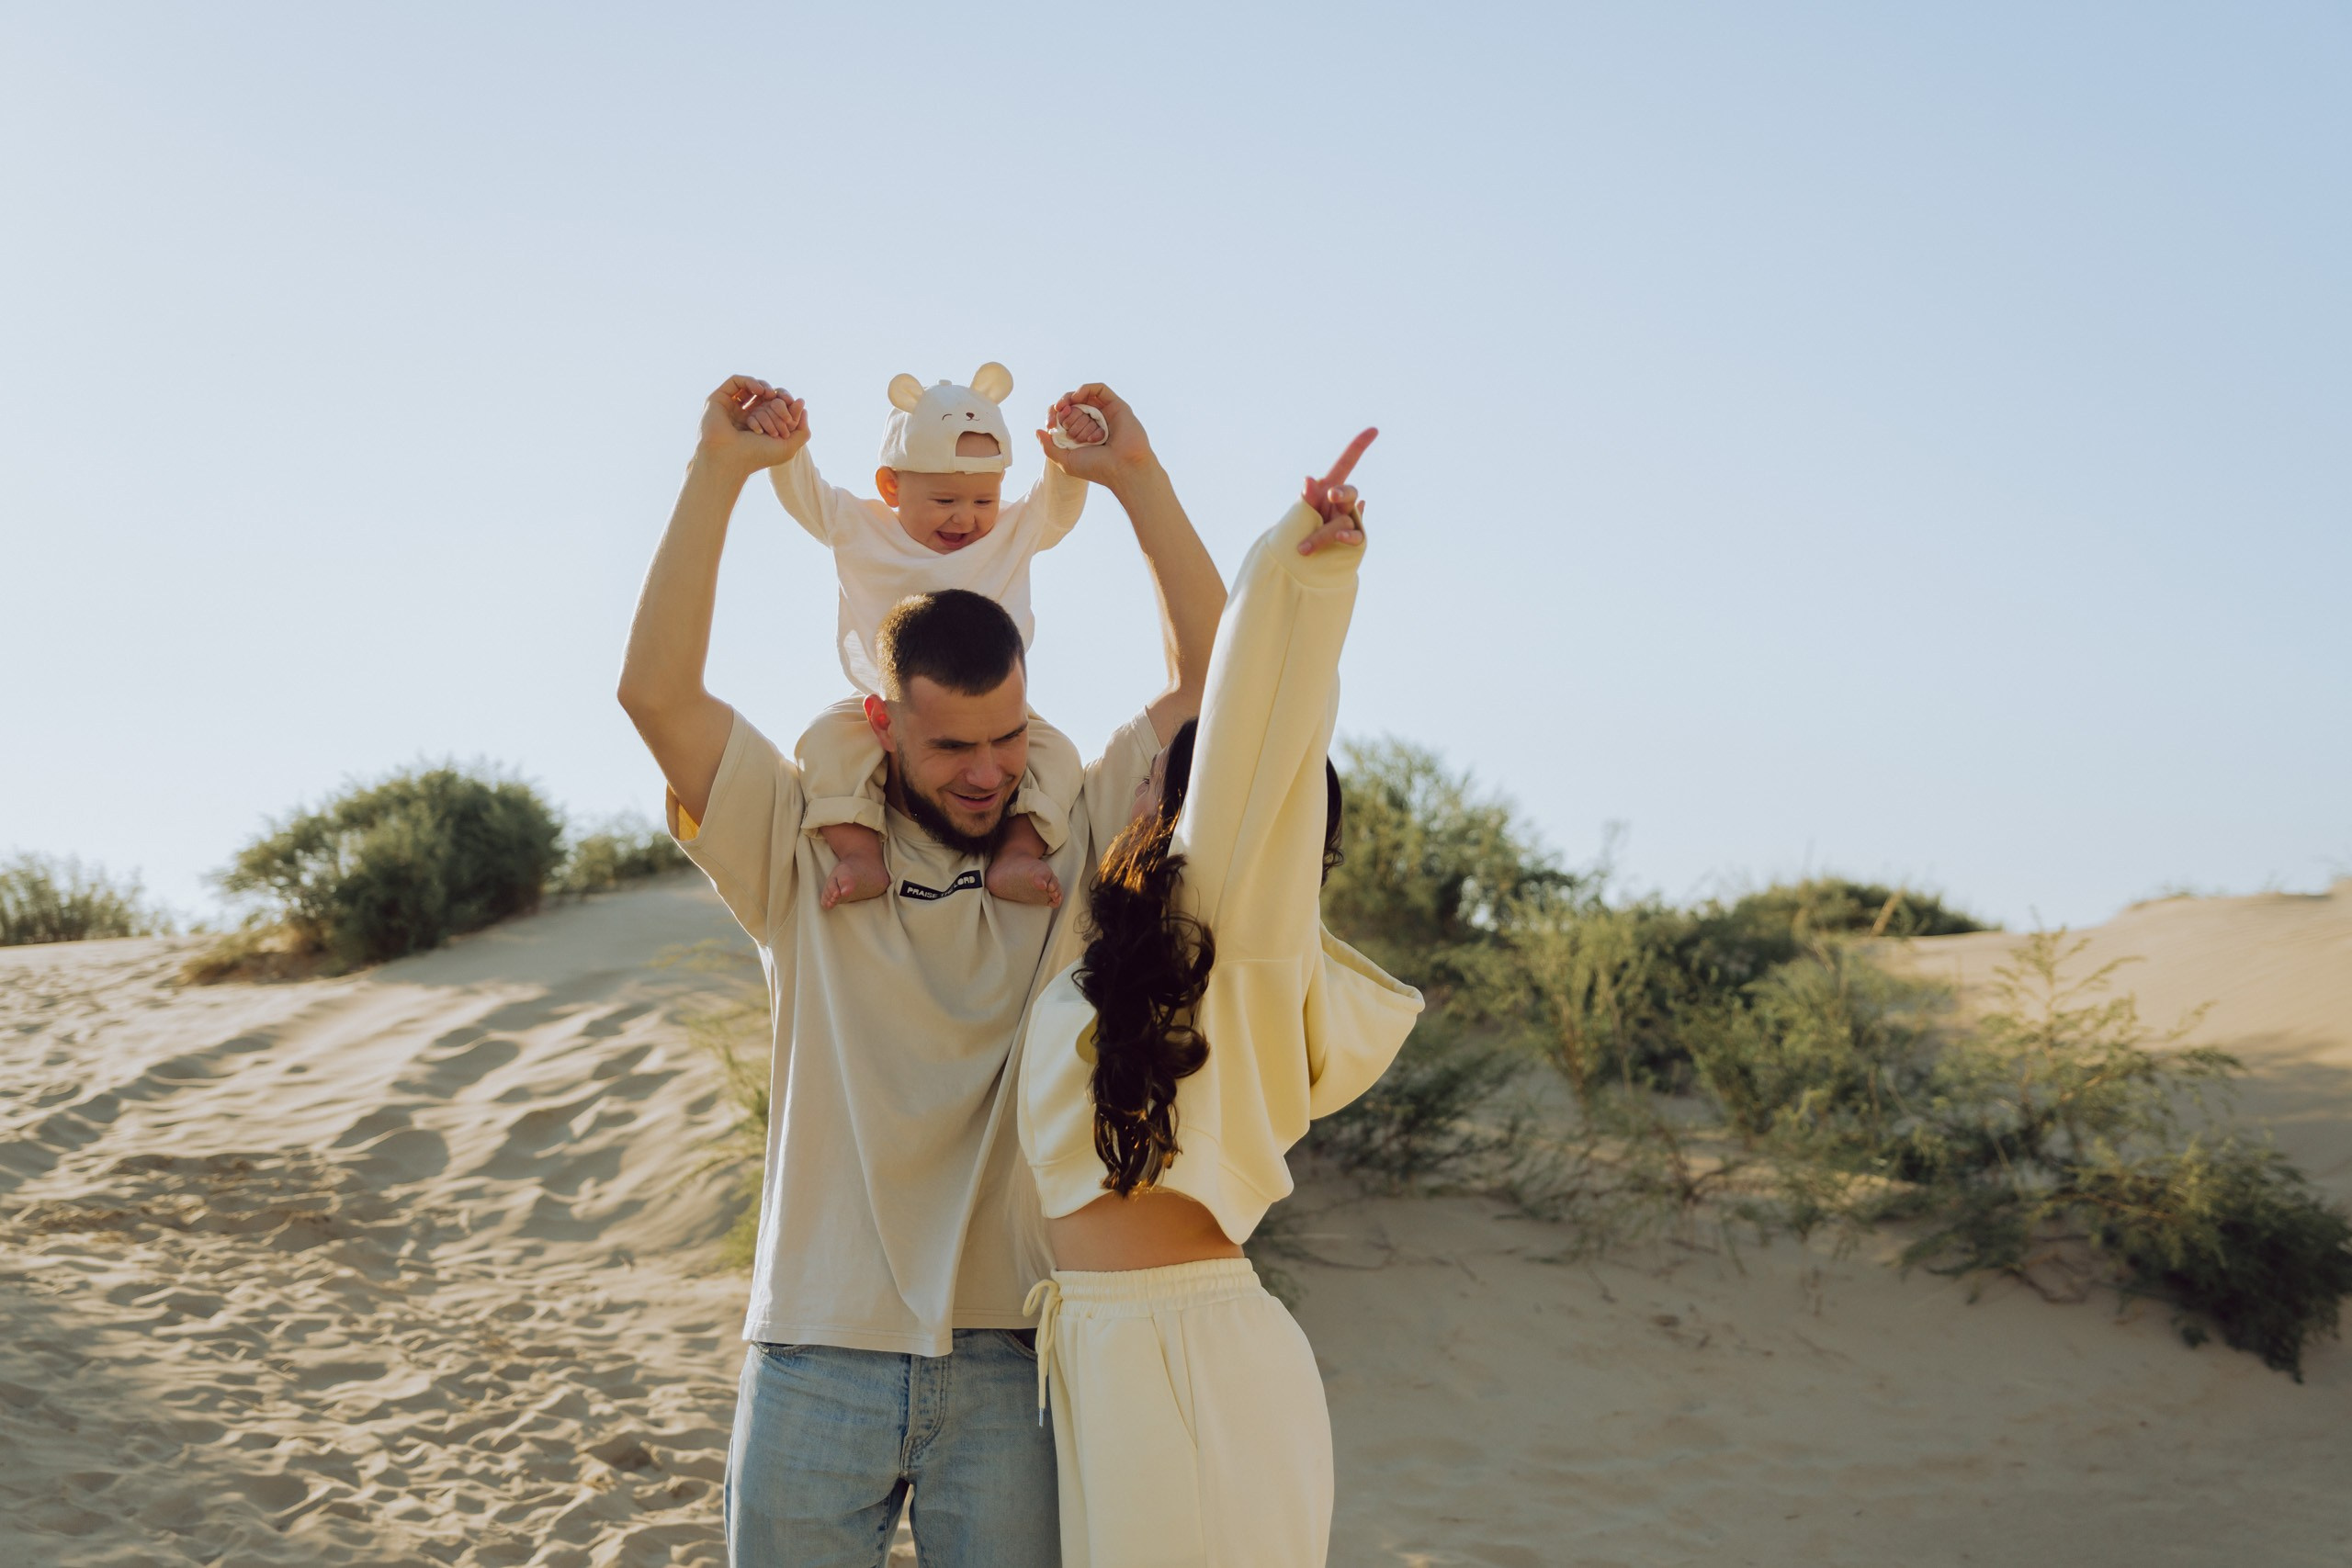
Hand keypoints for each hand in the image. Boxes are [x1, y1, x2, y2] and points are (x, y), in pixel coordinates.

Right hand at [696, 376, 808, 472]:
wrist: (731, 458)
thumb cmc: (757, 455)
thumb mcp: (789, 447)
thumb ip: (802, 431)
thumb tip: (802, 407)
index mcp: (760, 427)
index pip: (777, 407)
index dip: (788, 403)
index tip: (796, 404)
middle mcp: (745, 416)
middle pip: (767, 398)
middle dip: (779, 402)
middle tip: (783, 408)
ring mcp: (731, 408)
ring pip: (754, 390)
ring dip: (767, 389)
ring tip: (771, 396)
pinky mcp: (719, 399)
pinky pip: (736, 381)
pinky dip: (751, 381)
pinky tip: (760, 391)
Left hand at [1035, 384, 1155, 487]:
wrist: (1122, 468)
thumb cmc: (1097, 468)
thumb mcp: (1066, 461)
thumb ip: (1049, 447)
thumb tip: (1038, 430)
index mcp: (1083, 434)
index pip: (1064, 417)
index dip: (1054, 416)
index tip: (1050, 425)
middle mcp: (1094, 423)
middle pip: (1072, 407)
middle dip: (1064, 414)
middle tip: (1064, 424)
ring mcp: (1106, 414)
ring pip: (1084, 398)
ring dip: (1071, 401)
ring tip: (1068, 410)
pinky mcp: (1117, 406)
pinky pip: (1099, 389)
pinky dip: (1085, 388)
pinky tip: (1077, 397)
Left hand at [1298, 428, 1375, 554]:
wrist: (1296, 562)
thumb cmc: (1296, 532)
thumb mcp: (1298, 514)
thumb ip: (1305, 499)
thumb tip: (1309, 479)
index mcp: (1328, 489)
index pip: (1346, 463)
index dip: (1358, 446)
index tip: (1374, 430)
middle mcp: (1342, 503)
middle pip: (1349, 493)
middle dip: (1342, 493)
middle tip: (1330, 494)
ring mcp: (1349, 521)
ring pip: (1345, 520)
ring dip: (1322, 534)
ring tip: (1304, 547)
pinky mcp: (1352, 540)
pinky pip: (1355, 536)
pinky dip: (1348, 535)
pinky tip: (1341, 535)